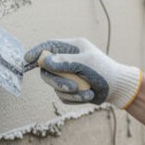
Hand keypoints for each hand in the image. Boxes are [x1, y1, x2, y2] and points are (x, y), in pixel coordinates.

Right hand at [23, 38, 142, 106]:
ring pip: (54, 86)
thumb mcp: (86, 63)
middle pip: (47, 70)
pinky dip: (75, 98)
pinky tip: (89, 95)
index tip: (26, 60)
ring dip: (70, 92)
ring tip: (87, 92)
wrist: (118, 89)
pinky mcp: (70, 89)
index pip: (48, 46)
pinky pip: (63, 96)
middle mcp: (67, 61)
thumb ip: (65, 62)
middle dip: (57, 81)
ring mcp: (68, 75)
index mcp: (71, 48)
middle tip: (71, 87)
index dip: (36, 52)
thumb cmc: (105, 71)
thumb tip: (44, 60)